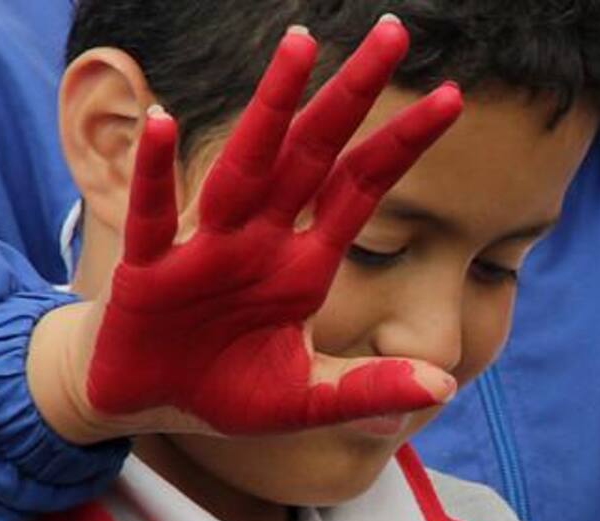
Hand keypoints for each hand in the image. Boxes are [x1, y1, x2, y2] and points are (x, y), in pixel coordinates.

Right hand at [74, 19, 461, 436]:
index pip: (362, 189)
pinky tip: (162, 123)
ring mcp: (205, 251)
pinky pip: (152, 217)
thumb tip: (443, 385)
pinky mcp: (148, 275)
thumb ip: (367, 394)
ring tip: (302, 45)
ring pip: (246, 166)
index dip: (403, 144)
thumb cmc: (227, 391)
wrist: (146, 405)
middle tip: (394, 32)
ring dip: (272, 108)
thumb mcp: (306, 403)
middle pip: (315, 154)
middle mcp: (261, 242)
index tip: (453, 98)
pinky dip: (156, 175)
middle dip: (353, 96)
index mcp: (304, 266)